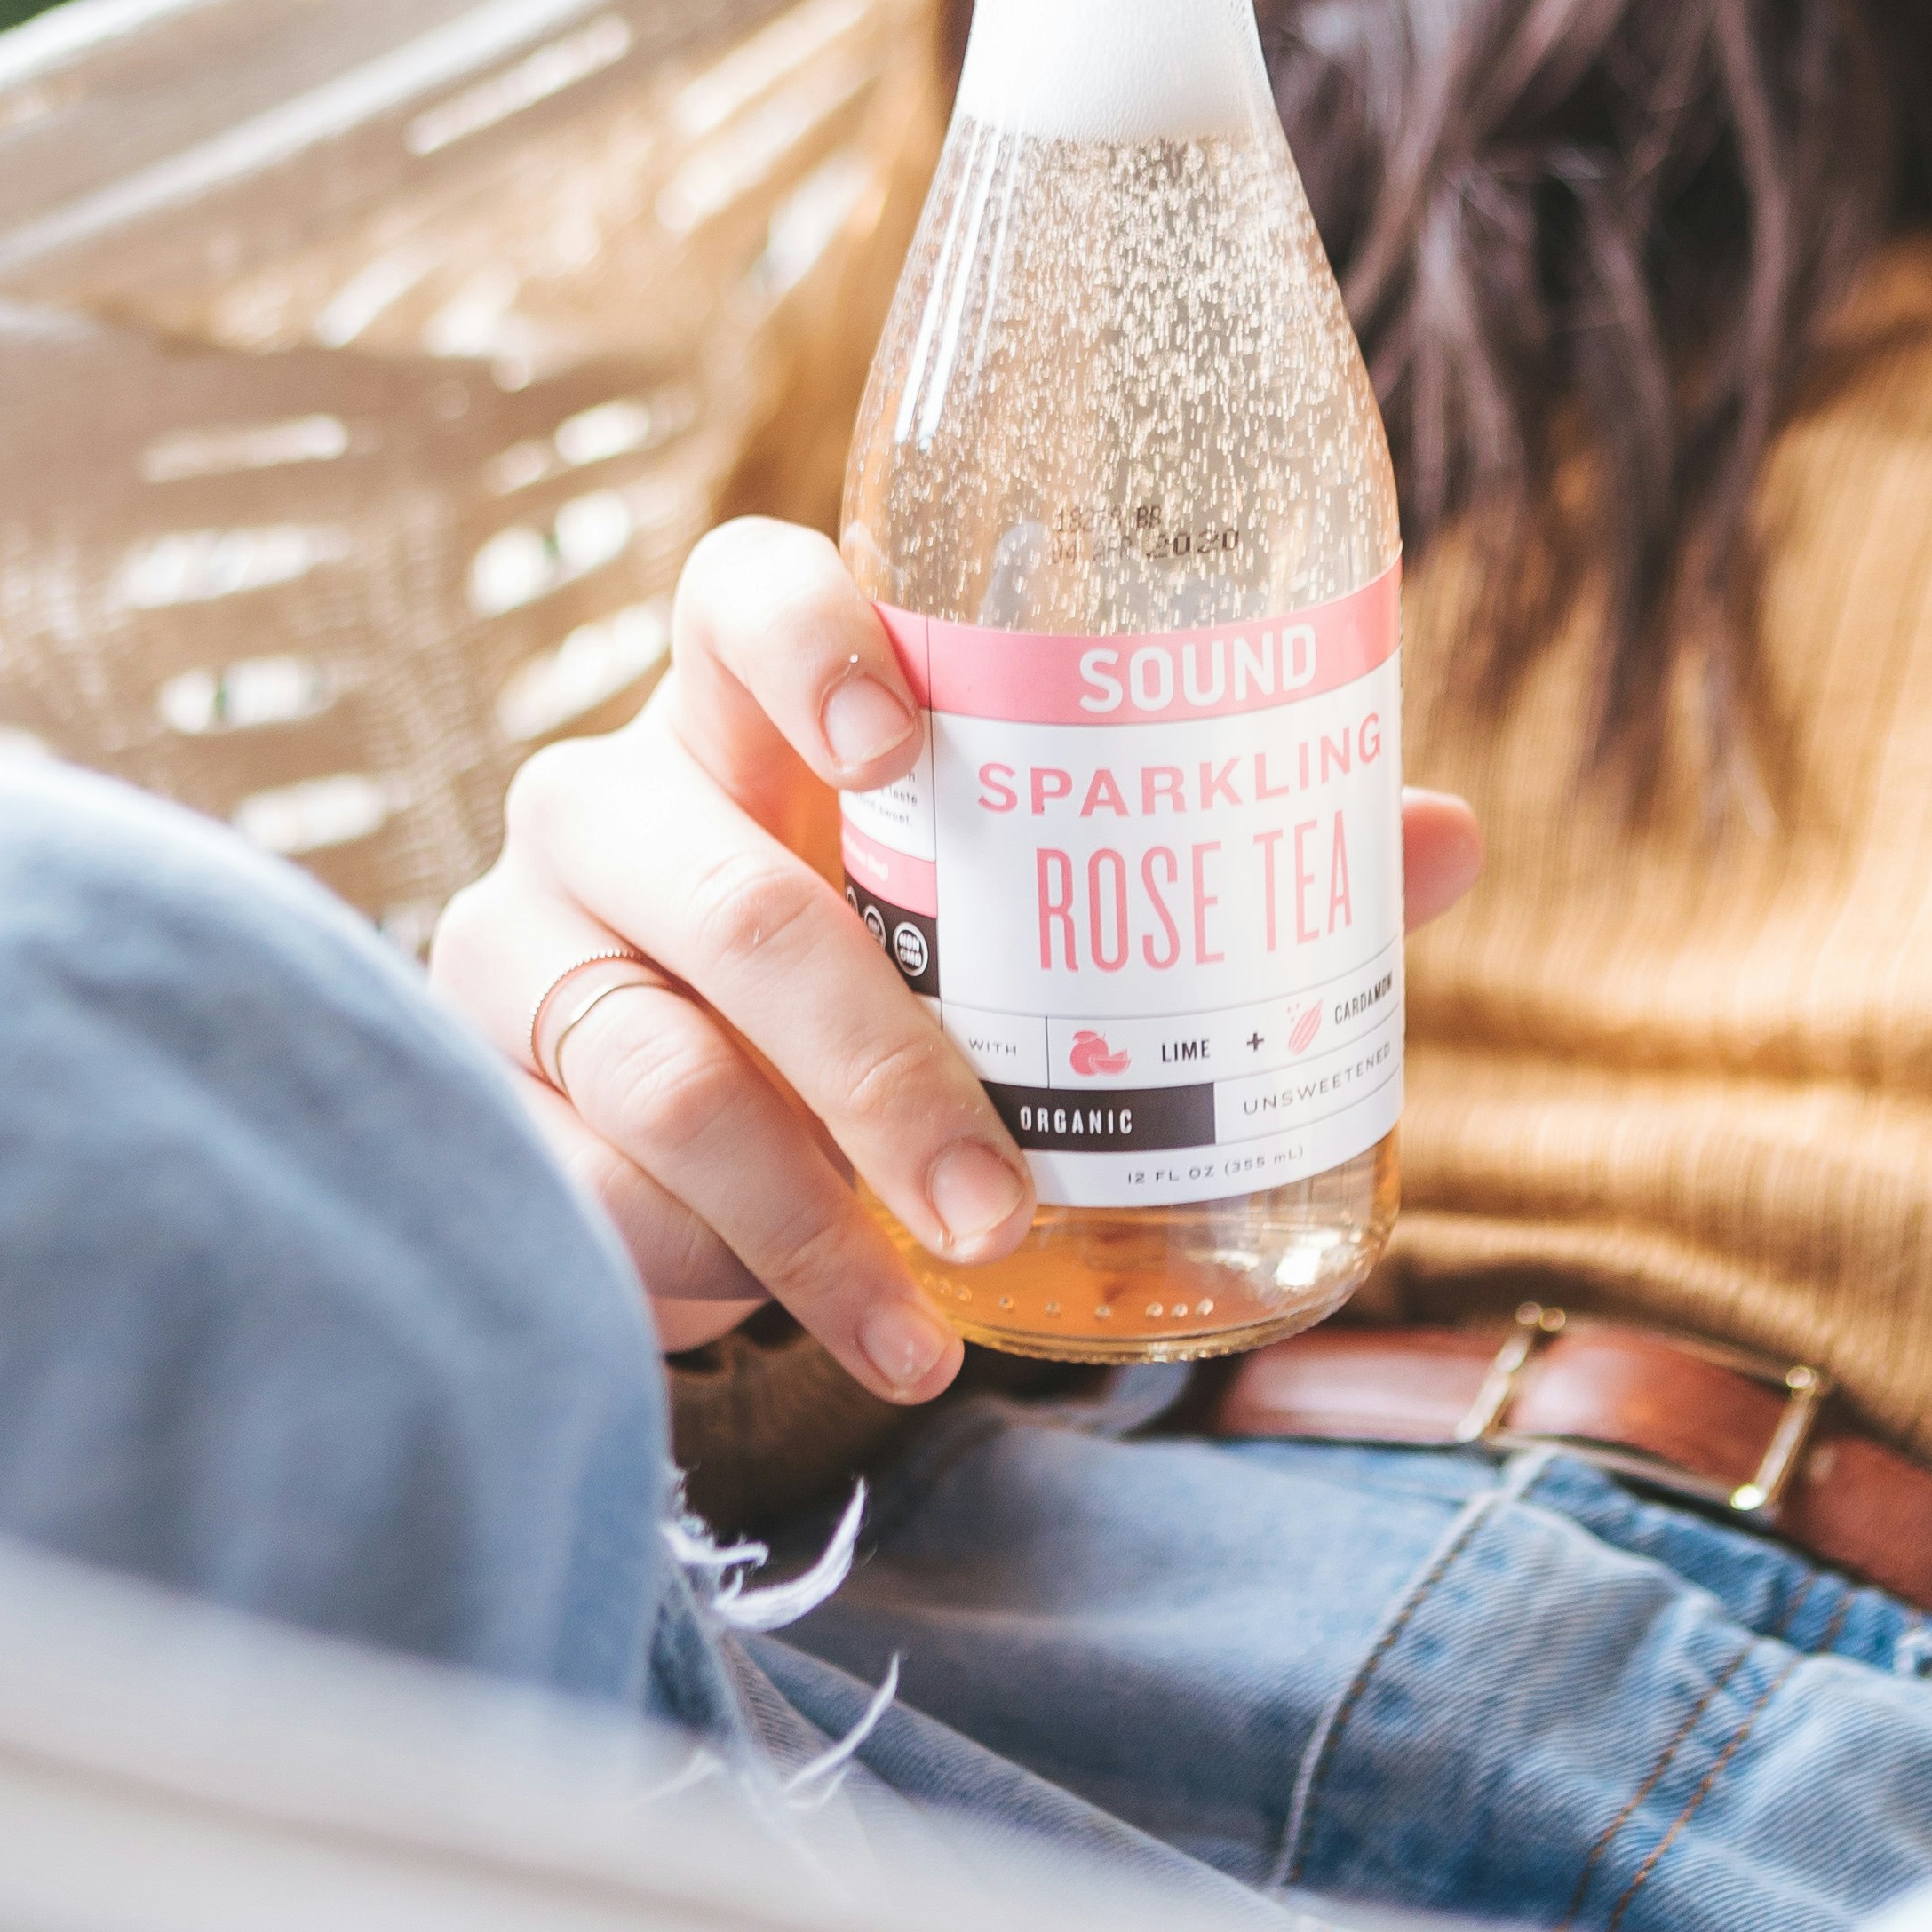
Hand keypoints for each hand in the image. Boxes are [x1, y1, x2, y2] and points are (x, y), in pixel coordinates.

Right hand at [430, 517, 1486, 1401]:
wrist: (674, 1146)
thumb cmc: (880, 979)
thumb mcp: (1009, 919)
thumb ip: (1199, 866)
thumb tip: (1440, 839)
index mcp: (745, 721)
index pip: (732, 597)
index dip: (802, 638)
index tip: (897, 741)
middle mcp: (610, 808)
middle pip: (719, 884)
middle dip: (874, 1057)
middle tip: (1000, 1187)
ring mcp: (525, 953)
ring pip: (655, 1062)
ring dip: (811, 1213)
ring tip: (935, 1325)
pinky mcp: (491, 1107)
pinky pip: (588, 1188)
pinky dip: (727, 1280)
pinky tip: (848, 1334)